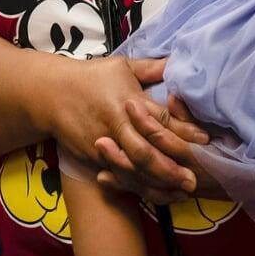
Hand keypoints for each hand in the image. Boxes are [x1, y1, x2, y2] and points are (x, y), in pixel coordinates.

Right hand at [42, 57, 209, 199]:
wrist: (50, 93)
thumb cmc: (90, 77)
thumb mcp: (120, 66)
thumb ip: (150, 68)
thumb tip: (176, 63)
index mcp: (127, 100)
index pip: (159, 119)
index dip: (183, 130)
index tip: (204, 140)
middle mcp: (117, 124)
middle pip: (146, 150)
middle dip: (170, 167)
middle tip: (194, 178)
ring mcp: (104, 143)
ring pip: (132, 168)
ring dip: (157, 182)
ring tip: (180, 191)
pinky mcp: (94, 156)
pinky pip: (118, 174)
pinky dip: (137, 186)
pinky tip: (156, 192)